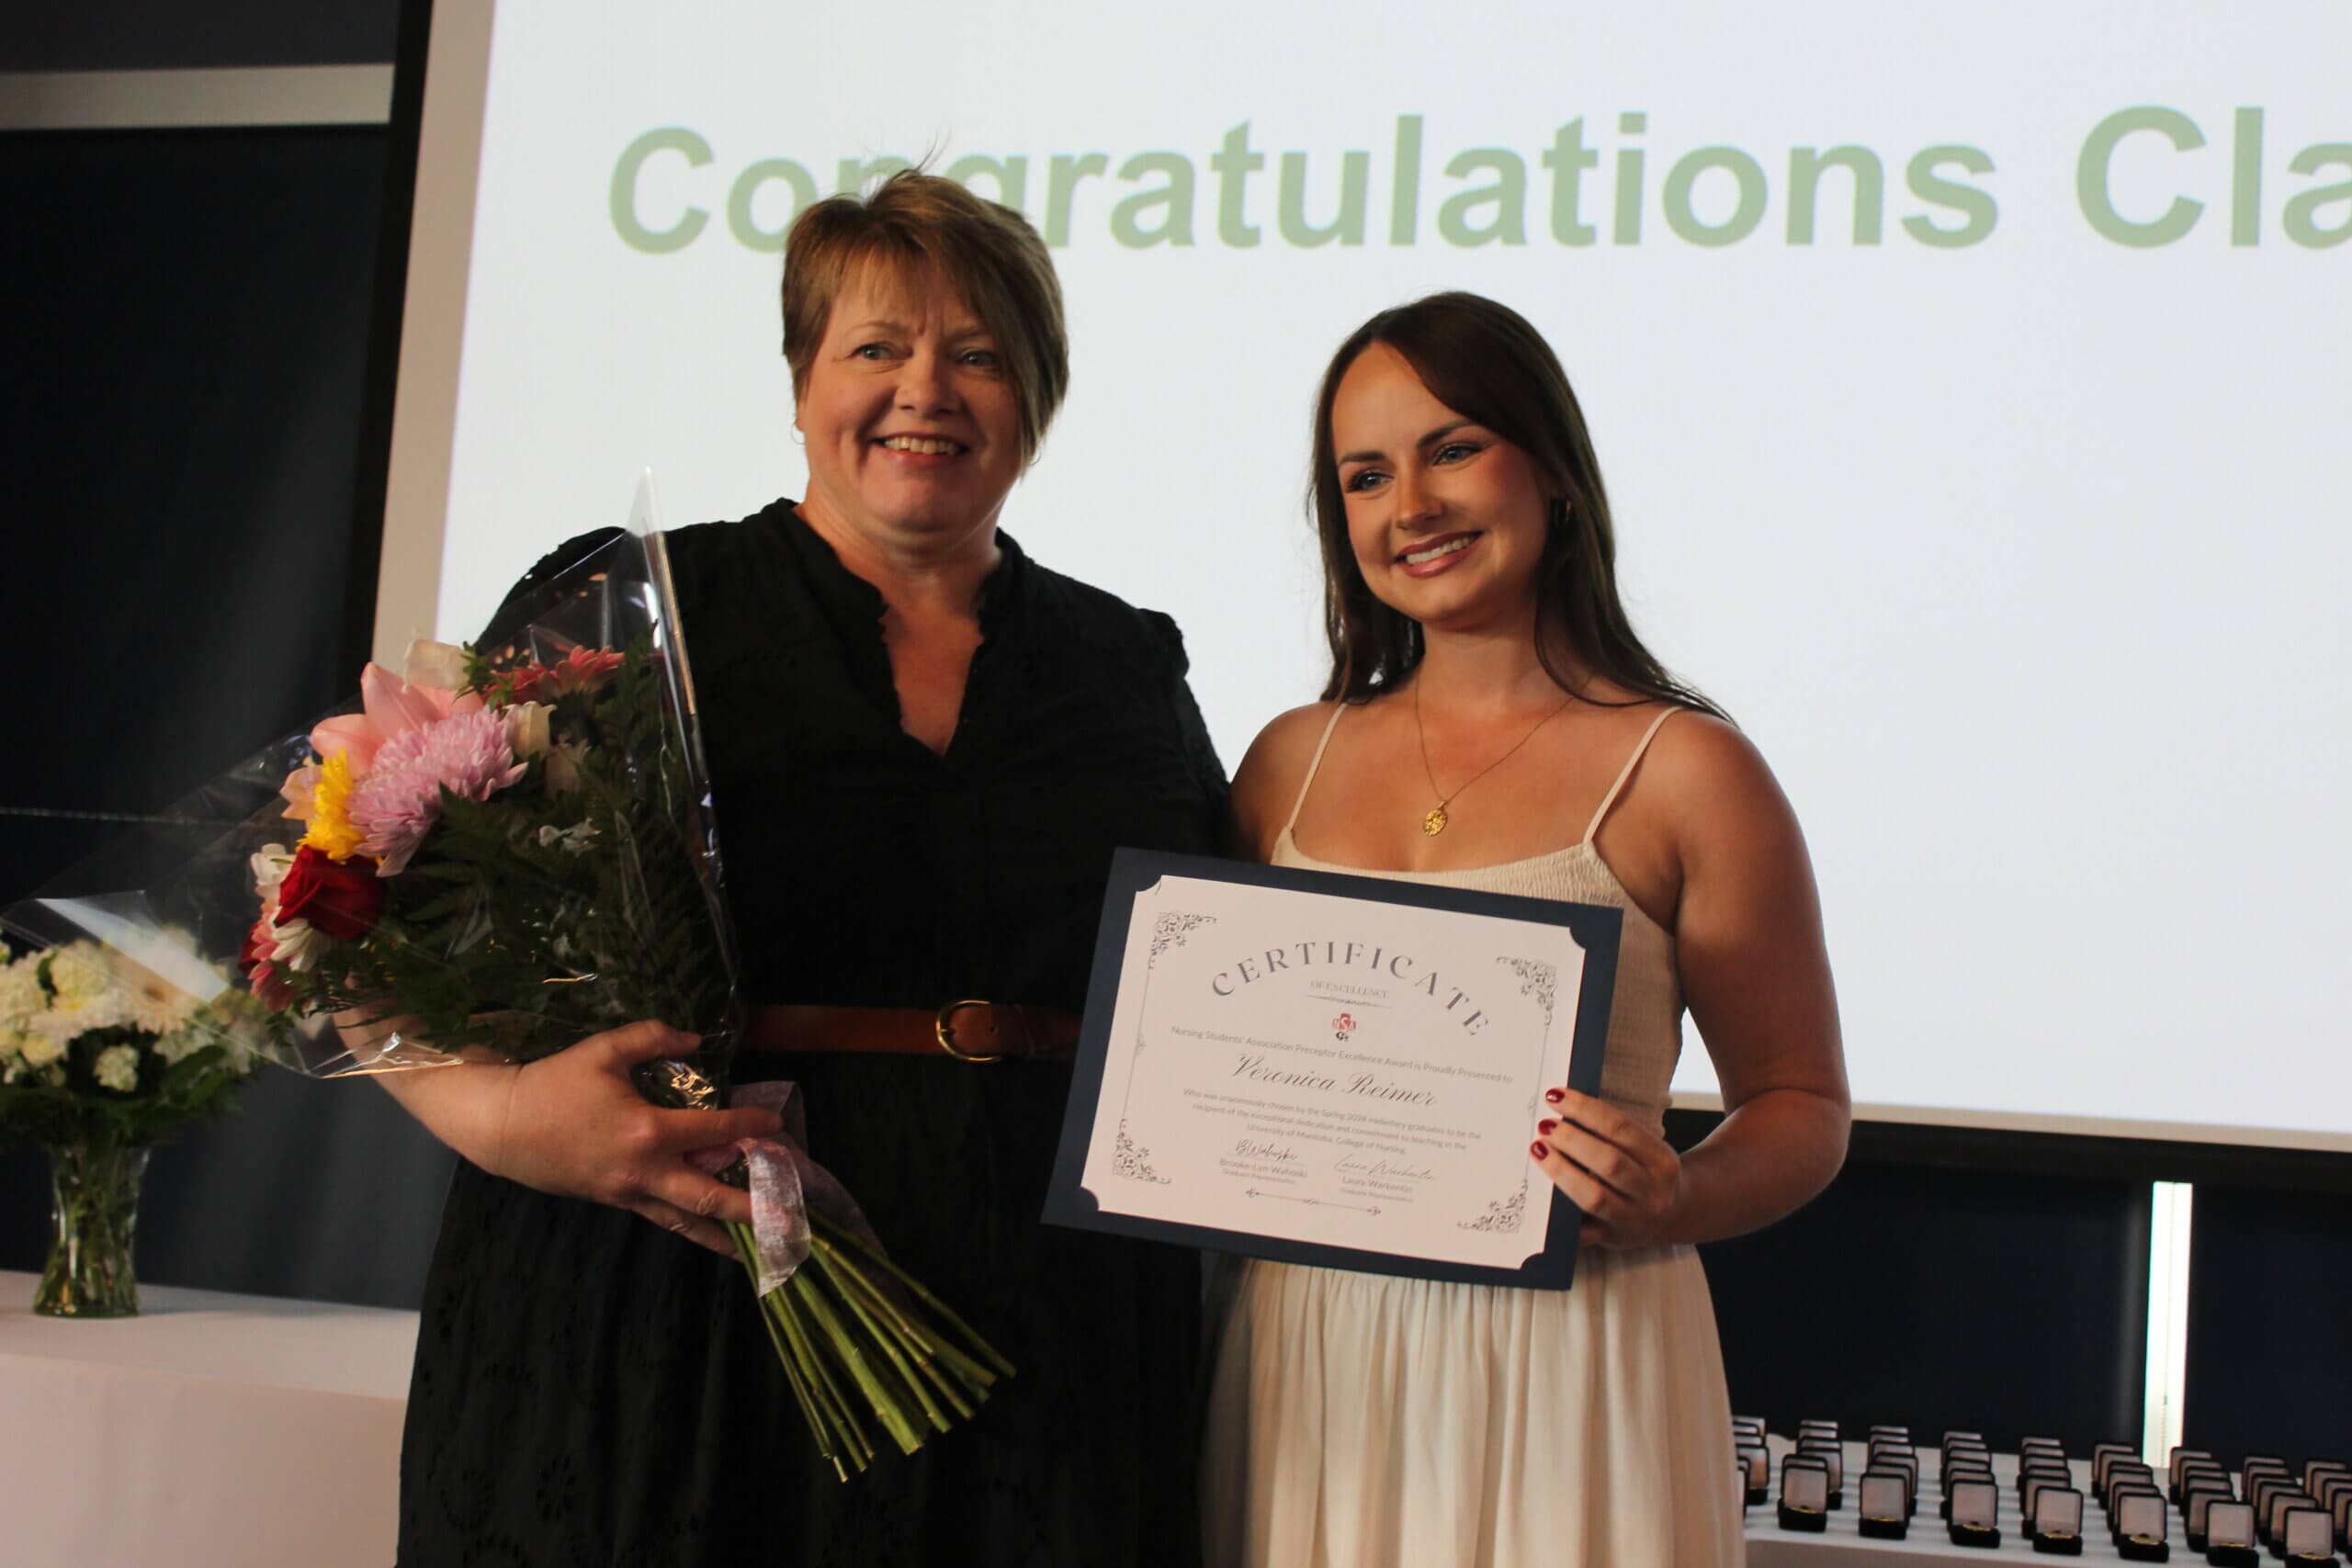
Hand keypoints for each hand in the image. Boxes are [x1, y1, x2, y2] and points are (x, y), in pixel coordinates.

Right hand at [486, 1020, 782, 1256]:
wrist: (502, 1127)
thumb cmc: (554, 1084)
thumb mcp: (604, 1050)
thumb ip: (654, 1039)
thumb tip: (696, 1040)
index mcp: (647, 1131)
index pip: (714, 1131)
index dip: (751, 1126)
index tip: (780, 1124)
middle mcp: (645, 1171)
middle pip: (710, 1197)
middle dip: (753, 1207)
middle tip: (790, 1216)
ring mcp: (630, 1194)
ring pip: (687, 1222)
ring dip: (728, 1234)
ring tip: (764, 1247)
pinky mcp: (616, 1202)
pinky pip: (663, 1219)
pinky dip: (693, 1228)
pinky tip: (713, 1234)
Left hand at [1530, 1088, 1682, 1248]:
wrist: (1672, 1216)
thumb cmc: (1646, 1173)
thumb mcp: (1646, 1150)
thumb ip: (1614, 1135)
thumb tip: (1563, 1110)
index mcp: (1662, 1161)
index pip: (1620, 1129)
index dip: (1585, 1110)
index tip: (1556, 1097)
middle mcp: (1652, 1192)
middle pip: (1609, 1162)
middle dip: (1572, 1140)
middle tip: (1544, 1126)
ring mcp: (1633, 1220)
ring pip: (1594, 1197)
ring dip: (1561, 1171)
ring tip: (1539, 1150)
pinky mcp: (1612, 1240)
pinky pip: (1581, 1230)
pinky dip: (1559, 1214)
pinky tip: (1540, 1195)